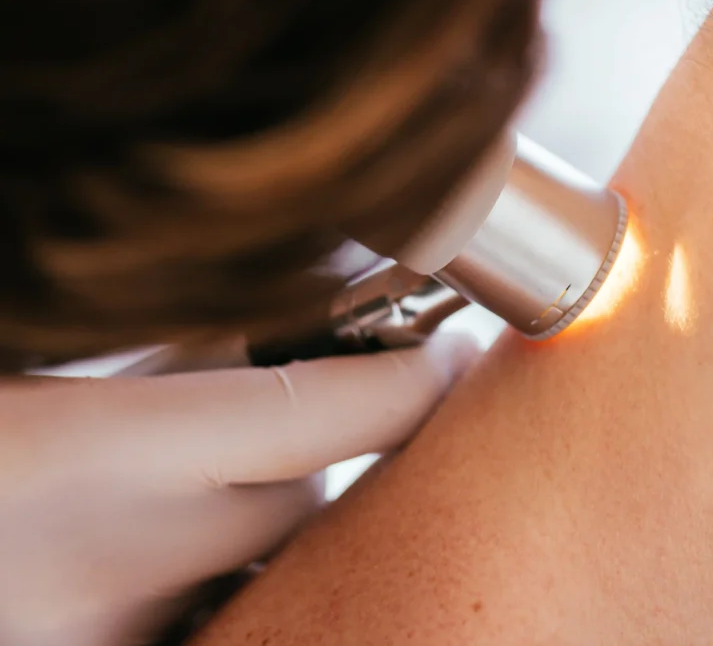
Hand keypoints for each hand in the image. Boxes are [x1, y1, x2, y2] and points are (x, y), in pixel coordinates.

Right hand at [0, 332, 479, 645]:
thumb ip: (141, 362)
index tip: (439, 354)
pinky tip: (153, 555)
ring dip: (265, 530)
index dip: (413, 377)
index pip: (335, 411)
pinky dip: (204, 588)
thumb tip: (251, 331)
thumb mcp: (26, 373)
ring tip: (212, 487)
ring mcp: (98, 643)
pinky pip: (200, 627)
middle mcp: (107, 567)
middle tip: (323, 404)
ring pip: (261, 581)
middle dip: (330, 457)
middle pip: (309, 511)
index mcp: (79, 451)